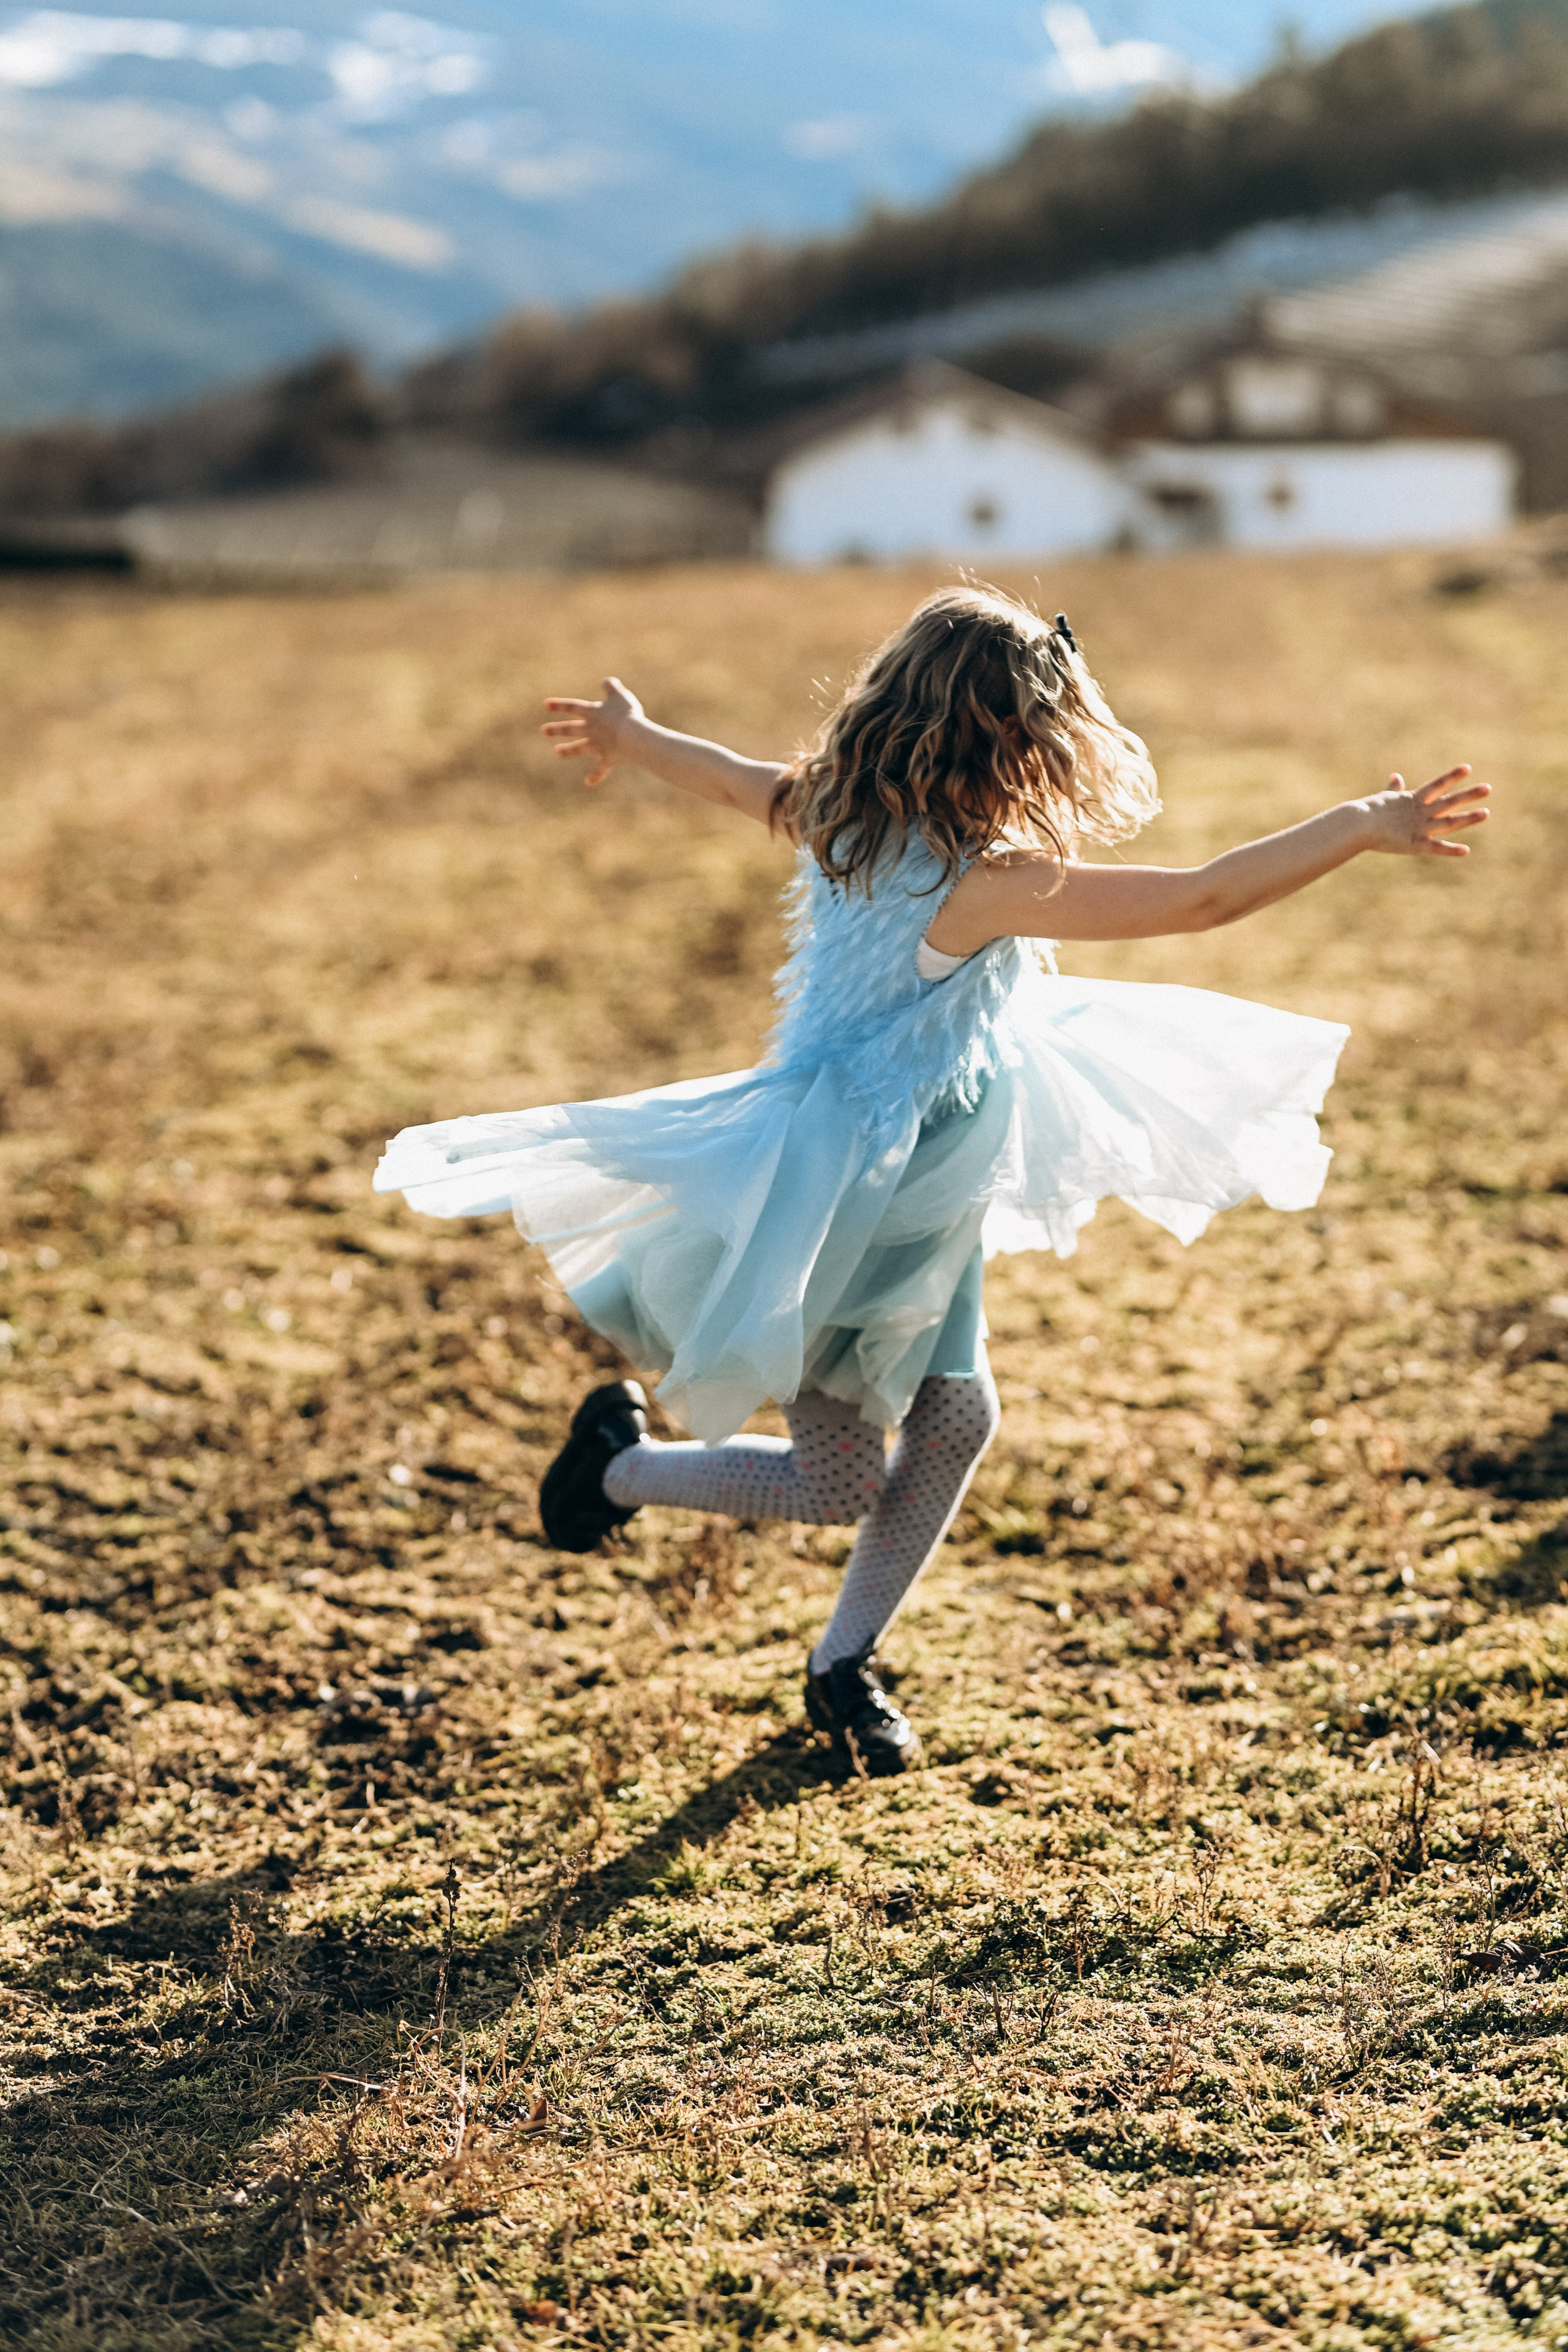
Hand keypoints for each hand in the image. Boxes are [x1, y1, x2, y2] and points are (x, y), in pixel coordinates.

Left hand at [540, 676, 643, 786]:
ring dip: (568, 750)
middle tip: (543, 730)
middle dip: (556, 729)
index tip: (546, 705)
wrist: (632, 736)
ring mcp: (598, 746)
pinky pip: (600, 770)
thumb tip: (607, 681)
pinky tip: (588, 782)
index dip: (559, 705)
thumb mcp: (620, 695)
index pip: (573, 707)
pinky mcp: (608, 759)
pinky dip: (595, 776)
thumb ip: (612, 686)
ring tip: (557, 752)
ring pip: (579, 748)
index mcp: (593, 713)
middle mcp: (591, 730)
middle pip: (570, 729)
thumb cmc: (627, 714)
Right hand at [1359, 765, 1490, 857]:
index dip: (1452, 776)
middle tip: (1488, 788)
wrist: (1356, 825)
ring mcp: (1419, 828)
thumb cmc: (1367, 812)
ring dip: (1468, 819)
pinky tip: (1465, 851)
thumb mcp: (1384, 798)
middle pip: (1449, 801)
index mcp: (1413, 800)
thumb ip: (1393, 789)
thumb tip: (1396, 776)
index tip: (1468, 768)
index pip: (1437, 785)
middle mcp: (1421, 812)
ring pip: (1448, 822)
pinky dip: (1449, 850)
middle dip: (1469, 795)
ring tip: (1486, 813)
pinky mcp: (1414, 844)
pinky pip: (1435, 848)